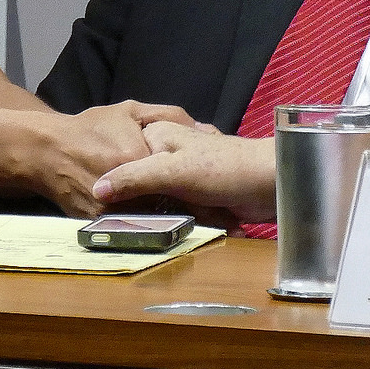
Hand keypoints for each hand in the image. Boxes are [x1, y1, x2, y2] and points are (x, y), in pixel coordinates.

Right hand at [14, 101, 192, 215]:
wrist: (45, 150)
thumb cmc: (90, 127)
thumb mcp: (131, 111)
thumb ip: (169, 114)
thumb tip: (203, 128)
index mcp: (138, 157)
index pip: (181, 177)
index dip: (198, 182)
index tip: (211, 185)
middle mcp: (126, 187)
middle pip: (170, 202)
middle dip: (189, 204)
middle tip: (207, 205)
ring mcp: (112, 209)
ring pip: (154, 221)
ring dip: (172, 219)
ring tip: (190, 216)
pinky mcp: (101, 225)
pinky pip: (133, 229)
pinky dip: (148, 225)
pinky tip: (158, 220)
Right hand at [92, 122, 276, 222]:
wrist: (274, 183)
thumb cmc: (226, 168)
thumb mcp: (173, 170)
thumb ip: (135, 178)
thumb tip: (95, 190)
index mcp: (157, 137)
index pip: (121, 162)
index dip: (113, 187)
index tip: (102, 210)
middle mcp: (167, 156)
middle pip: (140, 188)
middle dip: (147, 209)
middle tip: (146, 222)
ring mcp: (184, 179)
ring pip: (160, 206)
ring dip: (170, 220)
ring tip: (175, 226)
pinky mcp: (199, 199)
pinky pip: (181, 216)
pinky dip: (187, 225)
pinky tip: (192, 231)